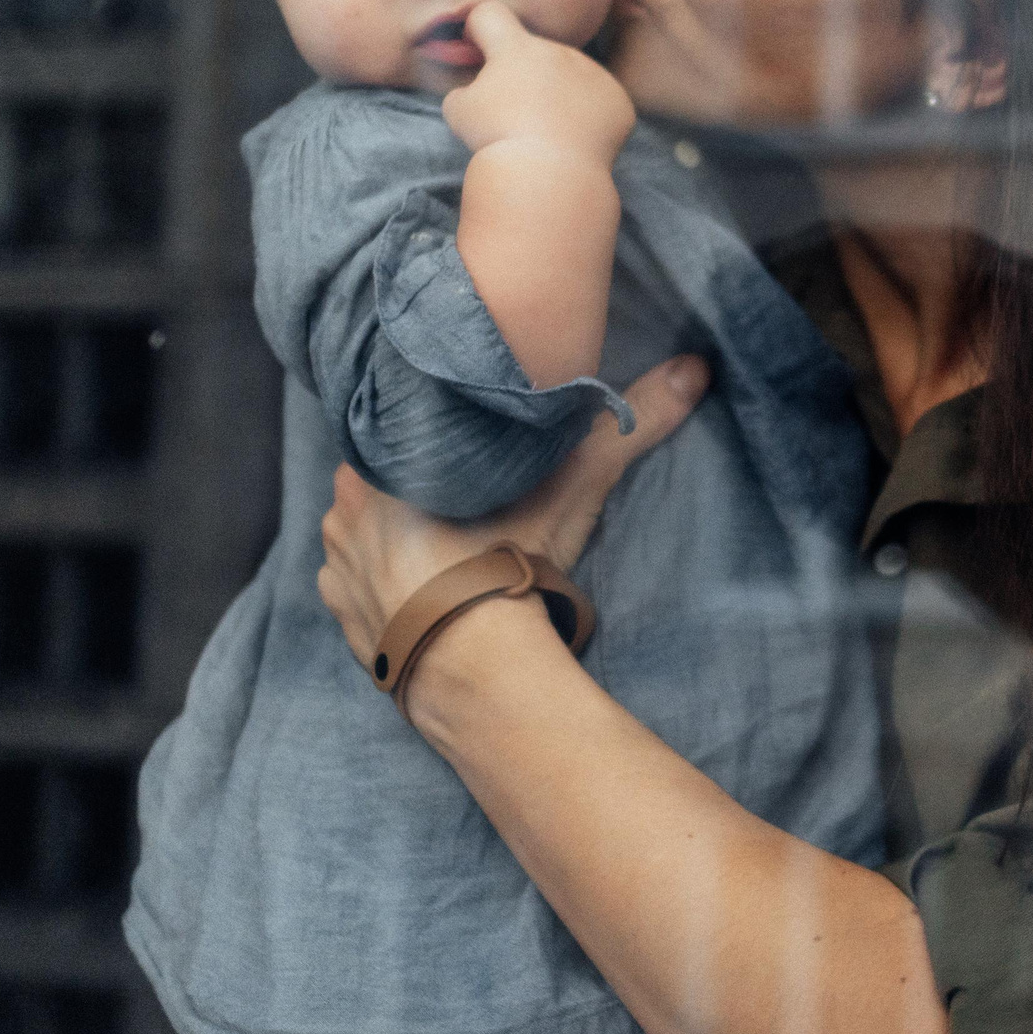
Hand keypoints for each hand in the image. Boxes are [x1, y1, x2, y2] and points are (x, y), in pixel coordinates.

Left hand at [316, 357, 709, 662]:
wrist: (470, 665)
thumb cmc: (509, 559)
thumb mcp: (574, 483)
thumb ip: (631, 425)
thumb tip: (697, 367)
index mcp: (381, 459)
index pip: (403, 427)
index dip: (440, 438)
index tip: (473, 451)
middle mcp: (342, 510)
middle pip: (382, 481)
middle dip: (418, 489)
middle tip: (470, 504)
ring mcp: (336, 569)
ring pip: (365, 536)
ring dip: (395, 540)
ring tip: (448, 552)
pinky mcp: (342, 620)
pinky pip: (357, 589)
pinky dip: (384, 590)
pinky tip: (424, 593)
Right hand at [444, 0, 635, 166]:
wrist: (548, 174)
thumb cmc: (497, 140)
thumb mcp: (459, 111)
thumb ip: (463, 87)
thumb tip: (473, 88)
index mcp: (516, 48)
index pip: (491, 14)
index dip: (479, 29)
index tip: (478, 48)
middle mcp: (558, 51)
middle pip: (536, 52)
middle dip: (524, 74)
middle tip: (517, 115)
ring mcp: (593, 73)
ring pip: (571, 76)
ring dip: (559, 93)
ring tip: (549, 131)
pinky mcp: (618, 99)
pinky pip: (600, 101)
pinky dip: (590, 116)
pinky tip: (576, 139)